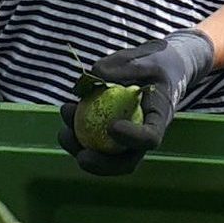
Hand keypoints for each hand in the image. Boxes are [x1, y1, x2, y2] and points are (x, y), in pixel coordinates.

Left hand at [59, 30, 215, 176]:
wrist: (157, 68)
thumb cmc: (153, 62)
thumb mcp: (143, 57)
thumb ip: (120, 66)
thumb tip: (96, 76)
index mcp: (159, 118)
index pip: (150, 137)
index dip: (132, 138)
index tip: (113, 126)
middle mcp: (144, 135)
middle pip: (126, 161)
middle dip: (102, 164)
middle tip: (82, 155)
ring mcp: (127, 138)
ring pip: (106, 157)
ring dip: (82, 150)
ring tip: (64, 133)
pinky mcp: (110, 134)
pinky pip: (93, 141)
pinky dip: (77, 134)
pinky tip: (66, 115)